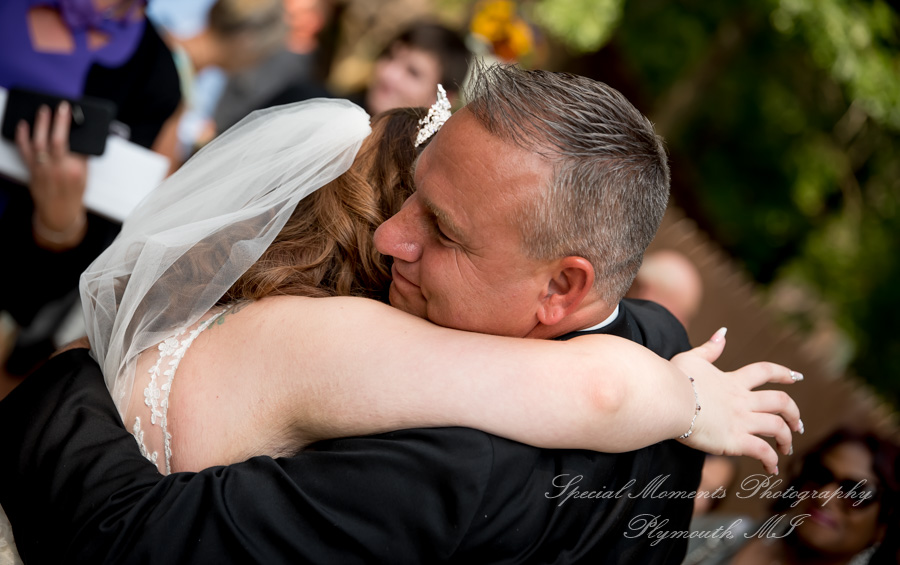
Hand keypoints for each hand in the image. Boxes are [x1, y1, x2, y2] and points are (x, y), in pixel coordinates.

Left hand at [15, 102, 88, 249]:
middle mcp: (58, 169)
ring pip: (39, 143)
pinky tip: (23, 125)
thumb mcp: (84, 177)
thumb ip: (80, 158)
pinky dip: (22, 136)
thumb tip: (77, 139)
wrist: (59, 212)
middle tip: (59, 107)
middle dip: (58, 121)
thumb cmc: (73, 195)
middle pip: (57, 140)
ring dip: (40, 124)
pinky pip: (25, 151)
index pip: (76, 144)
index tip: (69, 111)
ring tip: (43, 111)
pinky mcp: (32, 170)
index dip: (70, 125)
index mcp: (75, 170)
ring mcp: (43, 170)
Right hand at [672, 328, 802, 474]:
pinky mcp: (735, 440)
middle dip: (794, 413)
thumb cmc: (674, 378)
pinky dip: (771, 460)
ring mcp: (741, 420)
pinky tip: (771, 468)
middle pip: (781, 402)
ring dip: (787, 439)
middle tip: (798, 424)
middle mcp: (742, 400)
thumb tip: (723, 333)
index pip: (765, 371)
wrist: (669, 399)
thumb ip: (709, 348)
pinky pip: (762, 451)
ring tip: (786, 448)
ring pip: (778, 427)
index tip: (797, 377)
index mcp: (732, 381)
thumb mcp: (691, 358)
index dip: (783, 373)